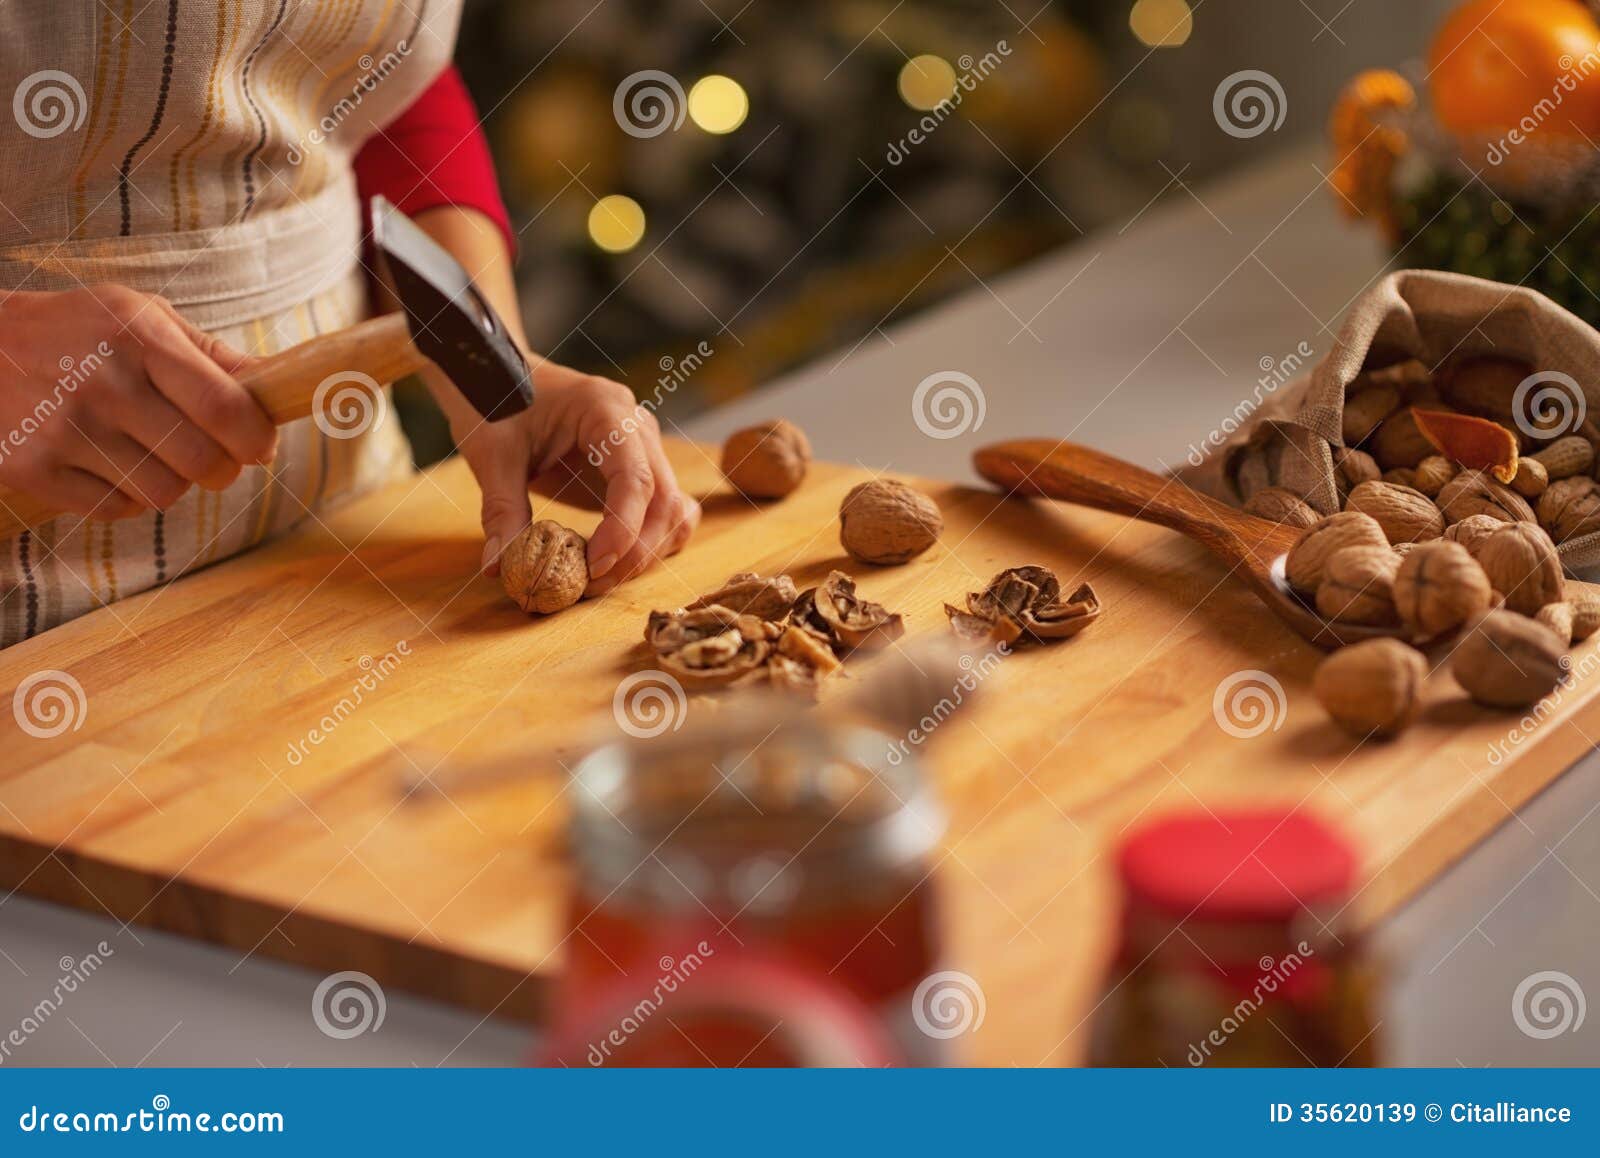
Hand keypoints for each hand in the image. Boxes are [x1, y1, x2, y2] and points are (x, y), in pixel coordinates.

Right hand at [0, 286, 275, 518]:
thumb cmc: (76, 331)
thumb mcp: (140, 318)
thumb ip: (210, 354)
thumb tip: (278, 384)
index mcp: (137, 337)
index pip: (224, 408)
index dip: (257, 438)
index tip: (260, 445)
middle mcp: (102, 383)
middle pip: (202, 462)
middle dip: (223, 469)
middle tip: (211, 457)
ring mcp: (64, 429)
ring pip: (164, 493)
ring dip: (172, 483)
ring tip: (152, 454)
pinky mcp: (33, 468)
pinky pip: (116, 509)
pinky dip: (126, 497)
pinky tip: (109, 465)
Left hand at [453, 358, 700, 596]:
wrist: (500, 374)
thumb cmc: (496, 402)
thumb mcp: (492, 455)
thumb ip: (501, 510)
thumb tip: (502, 567)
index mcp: (604, 410)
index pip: (635, 478)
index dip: (623, 530)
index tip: (593, 568)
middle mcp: (637, 427)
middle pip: (666, 501)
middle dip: (635, 552)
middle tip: (589, 586)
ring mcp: (645, 448)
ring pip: (676, 512)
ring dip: (647, 553)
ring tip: (598, 578)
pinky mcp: (640, 470)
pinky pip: (668, 513)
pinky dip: (650, 543)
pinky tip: (611, 560)